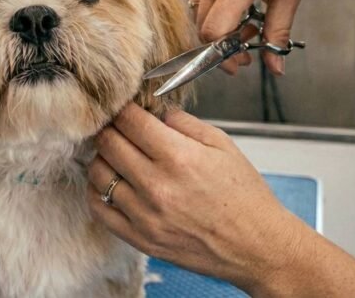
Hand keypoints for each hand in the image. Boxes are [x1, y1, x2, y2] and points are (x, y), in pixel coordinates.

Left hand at [86, 103, 304, 291]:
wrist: (257, 247)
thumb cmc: (244, 196)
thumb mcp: (222, 145)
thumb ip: (184, 123)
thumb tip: (154, 110)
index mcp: (179, 157)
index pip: (129, 120)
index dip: (123, 108)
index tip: (124, 107)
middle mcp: (157, 185)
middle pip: (108, 142)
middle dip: (110, 128)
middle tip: (118, 128)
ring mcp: (145, 215)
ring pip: (98, 173)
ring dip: (103, 158)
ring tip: (117, 155)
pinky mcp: (140, 239)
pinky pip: (99, 208)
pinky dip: (97, 191)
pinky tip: (111, 183)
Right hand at [183, 0, 310, 75]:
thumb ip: (279, 32)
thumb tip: (276, 70)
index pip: (214, 30)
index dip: (223, 53)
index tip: (240, 60)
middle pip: (204, 30)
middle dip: (224, 44)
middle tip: (249, 38)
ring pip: (197, 18)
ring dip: (218, 27)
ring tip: (244, 16)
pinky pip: (194, 2)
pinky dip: (211, 10)